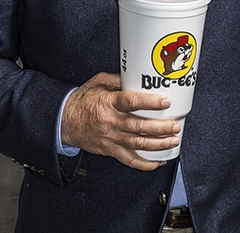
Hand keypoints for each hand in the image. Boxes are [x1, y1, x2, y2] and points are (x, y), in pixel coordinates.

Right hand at [61, 72, 179, 169]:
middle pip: (139, 127)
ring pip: (138, 144)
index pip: (131, 102)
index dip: (149, 103)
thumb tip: (136, 75)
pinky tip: (157, 162)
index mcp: (109, 103)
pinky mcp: (110, 150)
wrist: (65, 121)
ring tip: (173, 141)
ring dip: (158, 144)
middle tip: (175, 125)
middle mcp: (111, 122)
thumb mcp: (98, 82)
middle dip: (160, 128)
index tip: (165, 102)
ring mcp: (111, 138)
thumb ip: (117, 79)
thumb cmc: (82, 100)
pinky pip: (129, 160)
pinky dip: (144, 164)